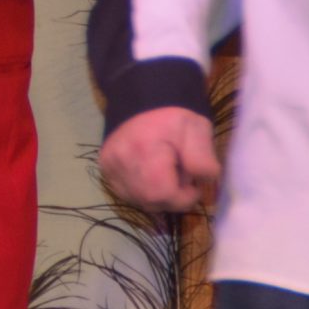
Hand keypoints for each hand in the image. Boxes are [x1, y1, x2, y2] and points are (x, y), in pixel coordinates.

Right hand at [100, 106, 221, 213]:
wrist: (143, 105)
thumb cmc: (174, 121)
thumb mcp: (197, 130)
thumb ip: (203, 158)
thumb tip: (201, 182)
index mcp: (143, 148)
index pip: (164, 193)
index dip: (184, 197)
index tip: (193, 184)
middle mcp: (119, 160)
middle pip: (152, 201)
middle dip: (173, 197)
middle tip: (179, 177)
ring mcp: (109, 167)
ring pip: (141, 202)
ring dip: (160, 197)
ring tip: (165, 176)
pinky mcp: (105, 172)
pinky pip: (130, 197)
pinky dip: (146, 194)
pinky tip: (152, 179)